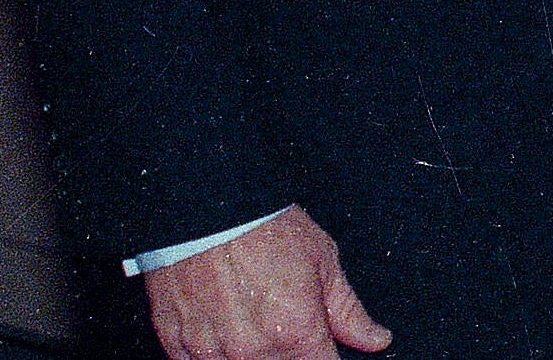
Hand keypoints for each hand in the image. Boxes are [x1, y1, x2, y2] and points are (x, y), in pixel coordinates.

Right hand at [144, 207, 390, 359]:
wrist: (208, 208)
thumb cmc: (265, 228)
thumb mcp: (323, 262)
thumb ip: (349, 312)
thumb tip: (376, 340)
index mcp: (295, 333)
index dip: (325, 357)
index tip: (321, 347)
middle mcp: (252, 351)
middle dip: (291, 354)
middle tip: (282, 320)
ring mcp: (210, 353)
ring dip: (253, 355)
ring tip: (252, 319)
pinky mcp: (175, 347)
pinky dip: (214, 355)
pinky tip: (223, 329)